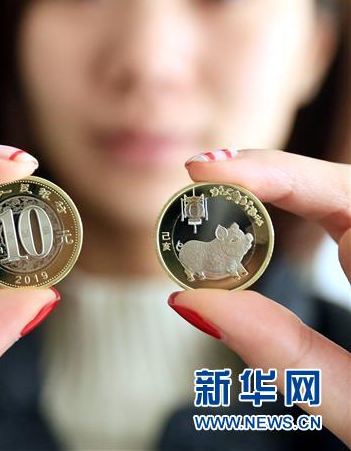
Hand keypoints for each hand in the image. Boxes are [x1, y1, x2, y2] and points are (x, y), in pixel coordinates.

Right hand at [169, 149, 349, 445]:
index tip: (207, 171)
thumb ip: (280, 352)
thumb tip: (190, 300)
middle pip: (344, 188)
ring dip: (284, 189)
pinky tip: (262, 210)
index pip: (345, 194)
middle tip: (199, 178)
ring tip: (219, 188)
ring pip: (348, 202)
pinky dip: (305, 210)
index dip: (274, 172)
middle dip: (271, 174)